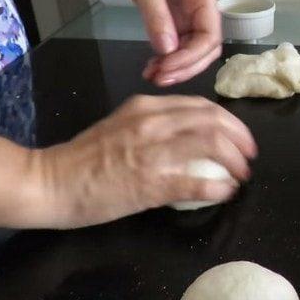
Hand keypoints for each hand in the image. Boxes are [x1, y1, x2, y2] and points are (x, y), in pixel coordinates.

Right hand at [37, 95, 256, 228]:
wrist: (49, 182)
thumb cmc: (83, 159)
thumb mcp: (121, 126)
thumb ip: (153, 124)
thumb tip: (189, 134)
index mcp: (146, 106)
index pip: (201, 105)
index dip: (229, 121)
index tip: (239, 137)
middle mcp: (153, 122)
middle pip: (214, 120)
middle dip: (241, 138)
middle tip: (249, 156)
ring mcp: (152, 151)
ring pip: (212, 144)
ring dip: (236, 161)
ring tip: (242, 175)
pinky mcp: (150, 182)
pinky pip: (197, 182)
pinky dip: (219, 188)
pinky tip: (225, 193)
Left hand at [105, 0, 221, 85]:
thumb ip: (156, 17)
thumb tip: (166, 50)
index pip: (209, 35)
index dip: (191, 56)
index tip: (167, 67)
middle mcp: (202, 6)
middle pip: (206, 48)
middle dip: (185, 67)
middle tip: (159, 78)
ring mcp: (191, 14)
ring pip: (194, 51)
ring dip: (177, 68)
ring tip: (153, 75)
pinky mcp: (178, 20)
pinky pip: (179, 47)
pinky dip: (168, 60)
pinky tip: (153, 67)